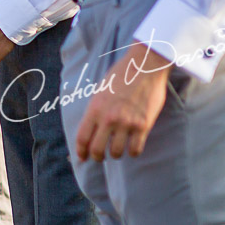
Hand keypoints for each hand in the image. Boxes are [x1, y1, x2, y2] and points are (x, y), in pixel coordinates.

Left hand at [75, 42, 171, 161]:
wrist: (144, 66)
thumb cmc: (120, 76)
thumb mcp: (99, 91)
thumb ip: (95, 110)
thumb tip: (90, 129)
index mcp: (94, 108)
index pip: (82, 137)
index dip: (81, 151)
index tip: (82, 157)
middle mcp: (109, 118)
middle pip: (97, 149)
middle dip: (97, 157)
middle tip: (99, 157)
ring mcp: (127, 123)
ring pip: (117, 152)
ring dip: (115, 154)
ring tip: (116, 150)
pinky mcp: (143, 125)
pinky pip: (136, 149)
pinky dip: (133, 152)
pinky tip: (132, 147)